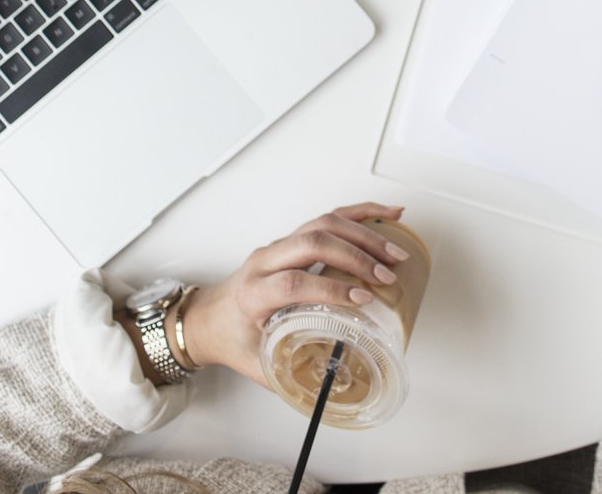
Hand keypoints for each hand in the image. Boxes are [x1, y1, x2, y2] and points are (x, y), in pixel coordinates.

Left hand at [180, 203, 407, 384]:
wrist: (207, 317)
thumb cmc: (231, 338)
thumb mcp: (256, 364)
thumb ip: (290, 373)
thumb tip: (333, 389)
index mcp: (254, 293)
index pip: (294, 281)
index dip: (331, 287)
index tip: (362, 298)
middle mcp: (266, 261)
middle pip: (313, 242)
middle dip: (356, 255)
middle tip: (386, 275)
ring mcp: (280, 245)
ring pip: (323, 223)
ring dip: (363, 233)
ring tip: (394, 251)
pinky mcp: (293, 238)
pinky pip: (328, 217)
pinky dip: (360, 213)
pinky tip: (386, 214)